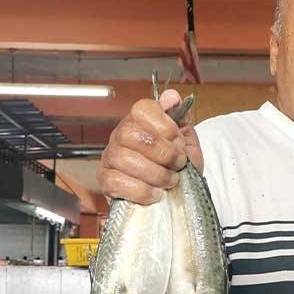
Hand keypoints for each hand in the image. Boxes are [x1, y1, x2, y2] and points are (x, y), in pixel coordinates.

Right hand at [97, 89, 203, 204]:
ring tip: (171, 181)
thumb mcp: (186, 141)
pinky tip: (155, 193)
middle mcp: (120, 135)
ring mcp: (110, 158)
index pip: (142, 109)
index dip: (165, 125)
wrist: (175, 196)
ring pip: (123, 159)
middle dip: (162, 152)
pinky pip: (116, 182)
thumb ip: (180, 118)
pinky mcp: (106, 181)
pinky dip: (141, 190)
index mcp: (140, 121)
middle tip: (178, 163)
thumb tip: (172, 96)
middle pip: (131, 134)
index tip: (179, 141)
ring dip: (155, 173)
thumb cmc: (177, 168)